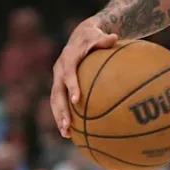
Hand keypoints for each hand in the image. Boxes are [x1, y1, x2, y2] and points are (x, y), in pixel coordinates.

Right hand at [51, 16, 117, 136]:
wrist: (80, 35)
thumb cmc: (93, 37)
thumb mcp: (98, 35)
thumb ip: (104, 40)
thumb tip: (114, 37)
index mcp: (68, 58)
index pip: (68, 74)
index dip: (71, 86)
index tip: (76, 100)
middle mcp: (59, 69)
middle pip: (57, 92)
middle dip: (61, 110)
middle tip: (67, 125)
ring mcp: (57, 78)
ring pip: (55, 100)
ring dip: (59, 116)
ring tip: (66, 133)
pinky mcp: (59, 84)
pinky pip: (59, 101)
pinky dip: (63, 114)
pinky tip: (71, 130)